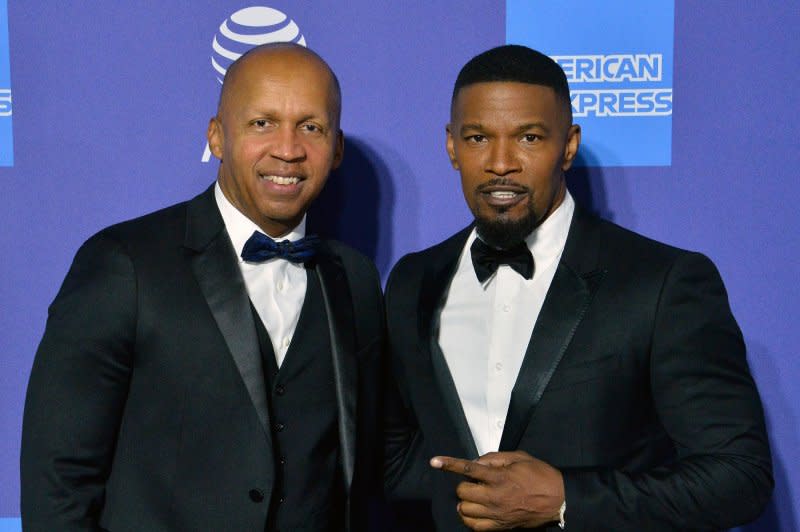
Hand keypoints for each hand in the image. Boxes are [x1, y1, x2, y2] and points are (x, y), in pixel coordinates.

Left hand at [430, 451, 563, 530]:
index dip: (449, 464)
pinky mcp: (500, 526)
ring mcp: (496, 513)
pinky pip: (474, 526)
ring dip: (465, 501)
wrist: (558, 500)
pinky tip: (473, 511)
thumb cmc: (541, 476)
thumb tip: (476, 462)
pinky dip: (469, 518)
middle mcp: (495, 496)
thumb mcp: (519, 457)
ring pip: (464, 510)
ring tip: (473, 497)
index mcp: (499, 477)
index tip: (435, 462)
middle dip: (464, 484)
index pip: (468, 469)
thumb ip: (494, 458)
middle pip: (462, 491)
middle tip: (474, 482)